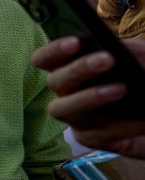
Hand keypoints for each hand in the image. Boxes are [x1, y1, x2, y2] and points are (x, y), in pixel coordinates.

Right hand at [30, 36, 144, 157]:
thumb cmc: (140, 80)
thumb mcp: (140, 59)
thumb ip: (131, 51)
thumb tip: (121, 49)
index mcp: (69, 69)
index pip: (45, 59)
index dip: (53, 50)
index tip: (76, 41)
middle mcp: (66, 93)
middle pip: (55, 82)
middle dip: (78, 70)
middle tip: (107, 59)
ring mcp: (76, 117)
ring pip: (63, 109)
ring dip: (89, 97)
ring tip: (121, 89)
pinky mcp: (91, 138)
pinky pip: (98, 134)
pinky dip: (122, 125)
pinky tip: (141, 119)